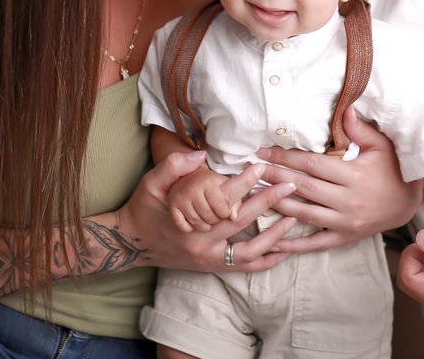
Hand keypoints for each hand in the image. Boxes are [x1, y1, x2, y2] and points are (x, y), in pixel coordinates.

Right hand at [117, 150, 298, 272]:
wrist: (131, 243)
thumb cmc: (143, 209)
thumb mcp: (150, 183)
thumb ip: (173, 167)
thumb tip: (200, 154)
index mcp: (189, 221)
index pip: (224, 199)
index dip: (245, 182)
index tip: (262, 166)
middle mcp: (201, 244)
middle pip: (243, 223)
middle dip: (268, 202)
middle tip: (289, 185)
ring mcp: (207, 258)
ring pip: (248, 252)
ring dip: (273, 236)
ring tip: (292, 218)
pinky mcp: (210, 266)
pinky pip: (242, 267)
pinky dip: (264, 261)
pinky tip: (282, 252)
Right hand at [168, 165, 237, 232]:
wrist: (186, 176)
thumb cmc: (210, 183)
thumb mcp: (225, 185)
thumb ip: (235, 198)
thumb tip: (233, 217)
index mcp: (208, 181)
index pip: (221, 207)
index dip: (225, 213)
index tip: (225, 211)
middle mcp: (192, 188)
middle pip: (209, 217)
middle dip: (216, 219)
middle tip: (215, 213)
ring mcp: (180, 197)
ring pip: (197, 223)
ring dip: (205, 225)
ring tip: (206, 218)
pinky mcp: (172, 206)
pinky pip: (184, 227)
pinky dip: (190, 227)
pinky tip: (193, 221)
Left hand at [259, 107, 420, 253]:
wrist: (409, 205)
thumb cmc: (393, 170)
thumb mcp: (382, 146)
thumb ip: (360, 129)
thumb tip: (344, 107)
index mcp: (354, 176)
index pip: (312, 164)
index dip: (286, 156)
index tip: (264, 150)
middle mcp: (348, 201)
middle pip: (302, 188)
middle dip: (274, 177)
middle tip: (251, 168)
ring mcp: (345, 222)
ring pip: (303, 214)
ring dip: (276, 204)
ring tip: (254, 194)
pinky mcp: (343, 237)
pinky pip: (315, 242)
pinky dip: (293, 244)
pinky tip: (272, 239)